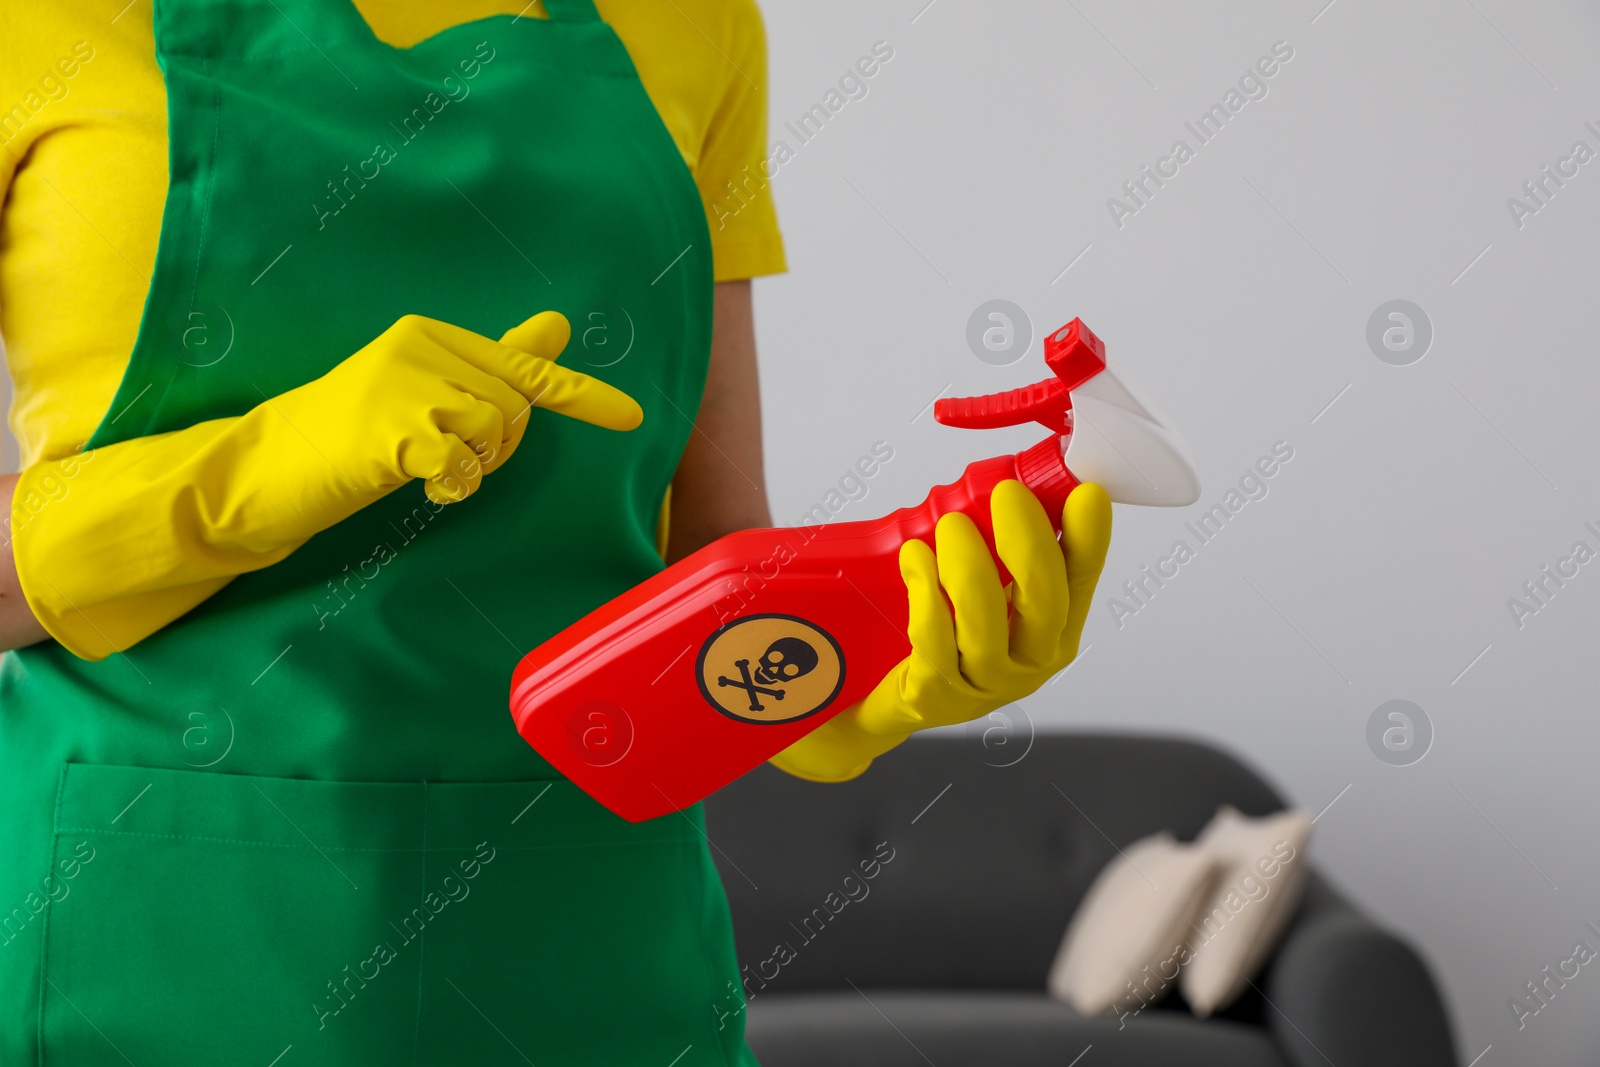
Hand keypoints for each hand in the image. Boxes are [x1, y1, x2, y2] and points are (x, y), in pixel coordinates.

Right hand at [12, 311, 639, 659]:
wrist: (261, 469)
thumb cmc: (347, 435)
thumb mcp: (423, 392)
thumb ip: (492, 362)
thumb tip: (559, 323)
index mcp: (430, 334)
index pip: (522, 366)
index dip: (581, 395)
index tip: (634, 419)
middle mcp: (421, 348)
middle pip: (515, 410)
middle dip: (498, 447)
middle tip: (445, 458)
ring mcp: (404, 387)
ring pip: (496, 435)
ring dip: (475, 467)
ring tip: (424, 468)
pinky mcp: (391, 433)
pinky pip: (463, 467)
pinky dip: (453, 487)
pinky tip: (422, 488)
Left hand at [770, 481, 1111, 781]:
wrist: (891, 696)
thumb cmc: (948, 631)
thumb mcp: (985, 584)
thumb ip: (1005, 543)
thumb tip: (1011, 477)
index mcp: (1053, 630)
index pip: (1080, 581)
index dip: (1089, 540)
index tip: (1087, 495)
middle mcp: (1028, 663)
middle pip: (1044, 607)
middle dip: (1029, 545)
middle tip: (1008, 494)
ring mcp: (984, 686)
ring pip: (985, 630)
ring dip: (970, 569)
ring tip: (952, 524)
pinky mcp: (936, 697)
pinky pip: (935, 645)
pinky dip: (926, 596)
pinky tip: (915, 559)